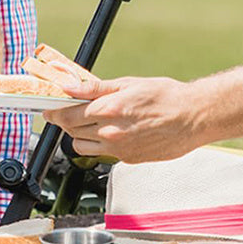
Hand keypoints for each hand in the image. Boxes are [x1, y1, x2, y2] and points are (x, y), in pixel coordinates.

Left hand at [45, 75, 211, 162]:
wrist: (194, 117)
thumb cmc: (165, 96)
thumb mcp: (127, 84)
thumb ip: (94, 88)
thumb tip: (68, 87)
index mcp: (109, 110)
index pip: (67, 115)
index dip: (54, 112)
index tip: (48, 109)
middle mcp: (111, 133)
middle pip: (71, 131)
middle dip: (66, 120)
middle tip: (69, 110)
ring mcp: (119, 149)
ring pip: (82, 146)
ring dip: (79, 134)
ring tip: (91, 121)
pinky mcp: (128, 159)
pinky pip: (102, 153)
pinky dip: (99, 143)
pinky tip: (112, 130)